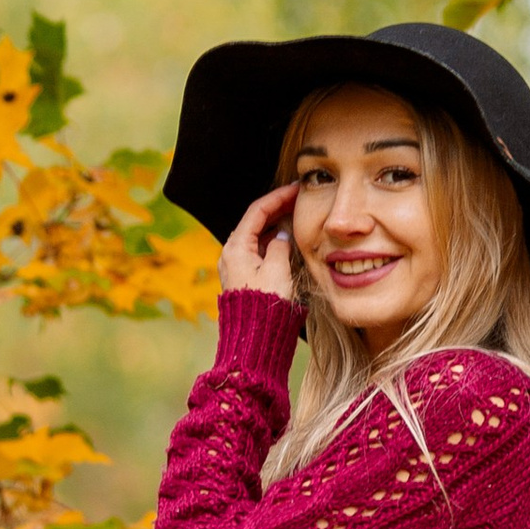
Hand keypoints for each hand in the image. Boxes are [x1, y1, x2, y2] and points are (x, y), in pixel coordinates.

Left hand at [220, 181, 298, 298]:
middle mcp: (231, 254)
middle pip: (255, 222)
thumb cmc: (265, 304)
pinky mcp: (244, 279)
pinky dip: (273, 243)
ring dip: (276, 226)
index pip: (257, 211)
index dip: (278, 197)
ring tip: (296, 217)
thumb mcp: (278, 270)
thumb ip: (280, 247)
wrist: (254, 339)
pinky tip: (288, 242)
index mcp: (236, 247)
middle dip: (277, 209)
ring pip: (257, 237)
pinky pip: (258, 252)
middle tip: (298, 199)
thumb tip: (282, 237)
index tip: (296, 189)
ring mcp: (236, 267)